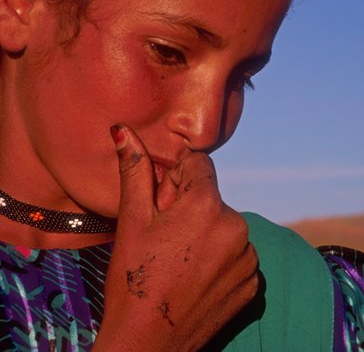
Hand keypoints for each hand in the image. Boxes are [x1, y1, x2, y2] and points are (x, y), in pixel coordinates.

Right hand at [93, 125, 257, 351]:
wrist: (147, 347)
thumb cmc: (134, 279)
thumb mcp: (132, 221)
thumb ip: (134, 170)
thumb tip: (123, 130)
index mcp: (209, 206)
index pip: (199, 166)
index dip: (176, 179)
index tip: (162, 203)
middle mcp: (238, 228)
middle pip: (211, 198)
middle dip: (190, 207)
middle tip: (165, 238)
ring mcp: (248, 259)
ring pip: (224, 226)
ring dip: (206, 233)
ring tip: (179, 261)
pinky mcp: (253, 285)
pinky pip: (236, 255)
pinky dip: (218, 259)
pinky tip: (195, 277)